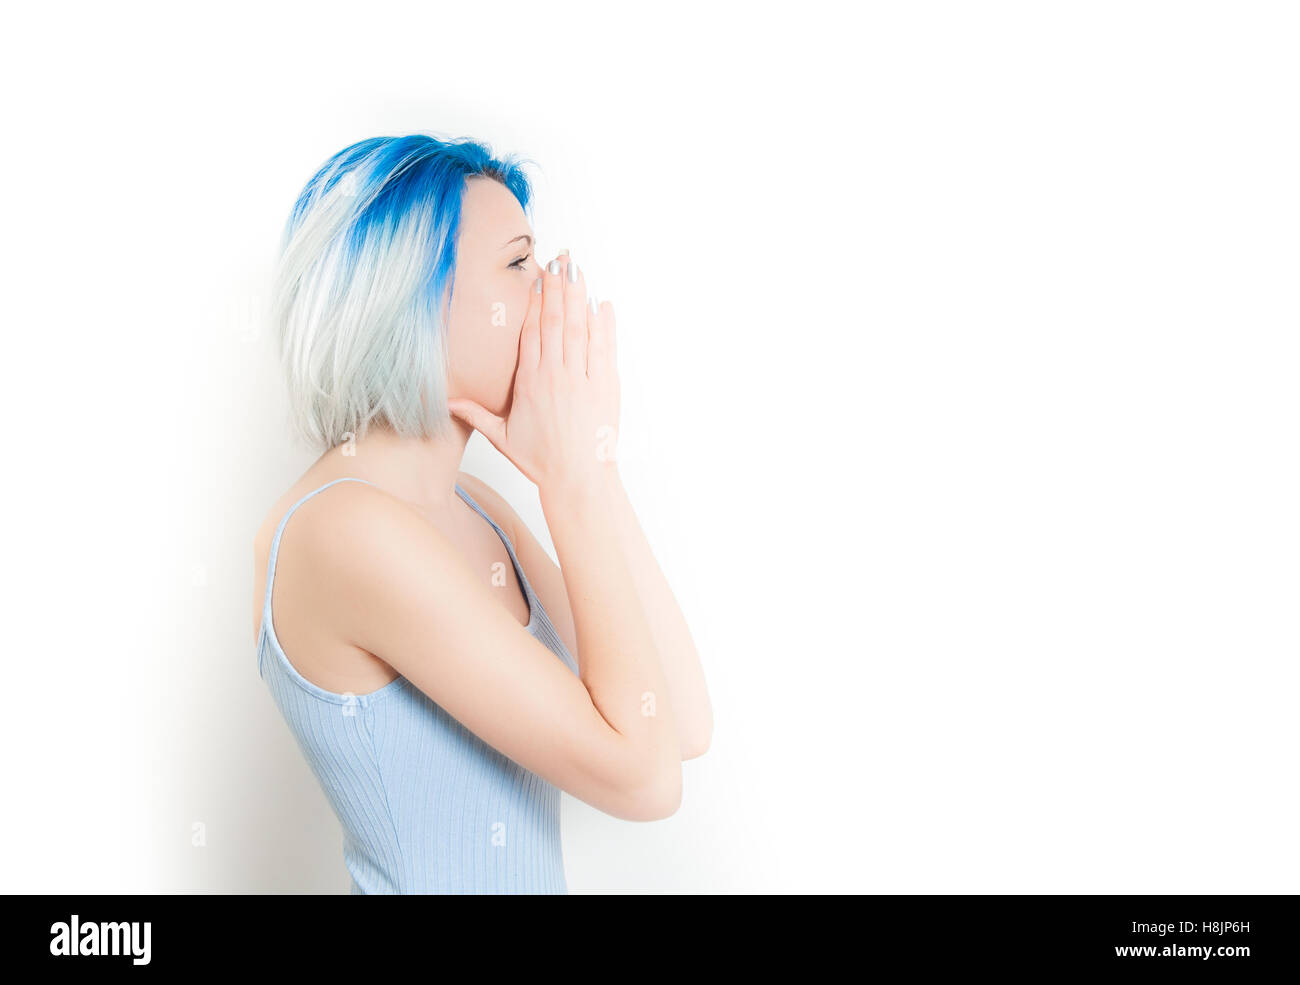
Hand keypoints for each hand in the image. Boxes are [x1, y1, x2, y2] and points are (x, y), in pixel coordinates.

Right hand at [448, 253, 620, 493]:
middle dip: (558, 287)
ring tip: (579, 270)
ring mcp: (582, 378)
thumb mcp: (502, 438)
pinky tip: (603, 304)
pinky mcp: (605, 386)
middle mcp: (555, 375)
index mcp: (530, 382)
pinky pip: (604, 348)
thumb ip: (476, 414)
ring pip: (580, 328)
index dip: (536, 303)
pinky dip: (604, 324)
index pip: (532, 332)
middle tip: (561, 259)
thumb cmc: (541, 461)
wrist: (578, 479)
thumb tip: (447, 403)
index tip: (538, 279)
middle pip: (556, 321)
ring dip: (579, 297)